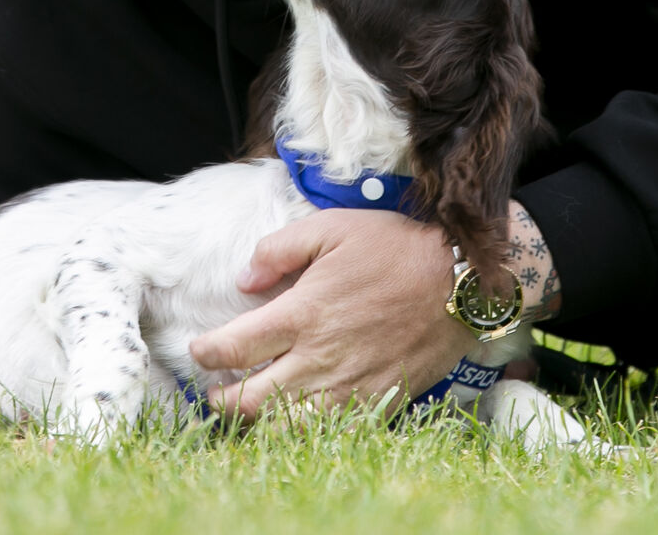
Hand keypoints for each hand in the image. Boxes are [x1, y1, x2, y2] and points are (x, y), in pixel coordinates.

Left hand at [189, 208, 476, 418]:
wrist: (459, 281)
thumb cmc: (394, 247)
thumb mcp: (331, 226)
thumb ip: (279, 249)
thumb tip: (245, 279)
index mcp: (302, 314)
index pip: (235, 348)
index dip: (207, 354)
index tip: (198, 350)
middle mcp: (319, 358)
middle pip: (253, 401)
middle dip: (223, 402)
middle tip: (214, 392)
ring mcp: (349, 386)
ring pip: (288, 425)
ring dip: (260, 421)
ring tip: (248, 408)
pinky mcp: (377, 400)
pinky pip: (331, 431)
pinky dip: (305, 431)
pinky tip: (297, 418)